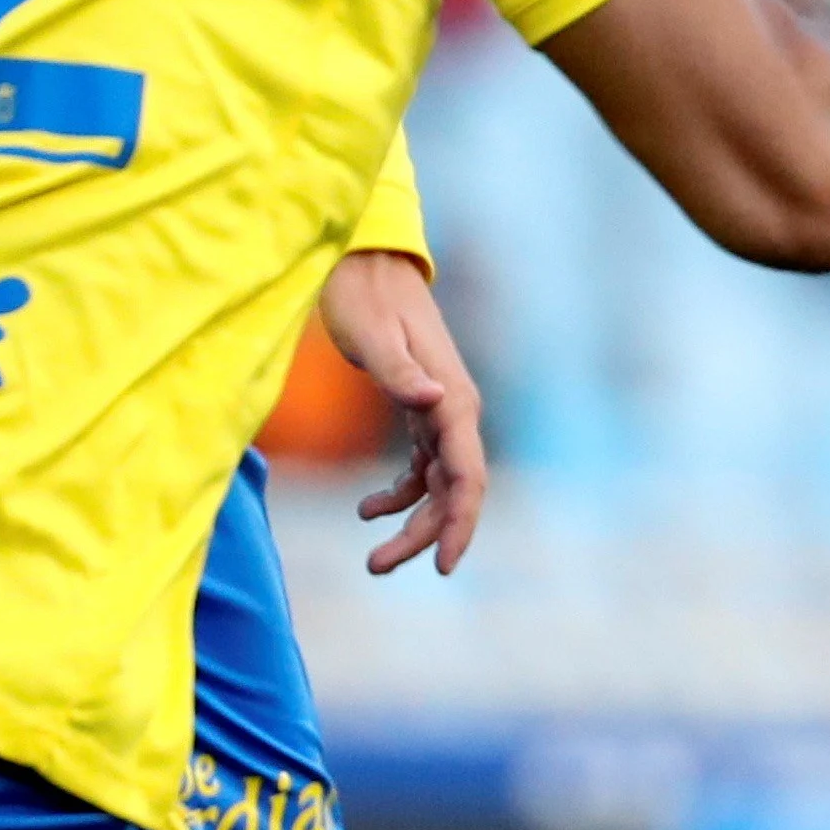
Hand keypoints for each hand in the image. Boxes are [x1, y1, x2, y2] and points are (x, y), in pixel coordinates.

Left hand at [316, 249, 485, 576]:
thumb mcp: (372, 334)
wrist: (364, 262)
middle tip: (377, 567)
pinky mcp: (421, 411)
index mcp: (453, 401)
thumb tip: (436, 402)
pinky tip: (367, 508)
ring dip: (412, 524)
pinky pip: (421, 469)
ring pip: (438, 487)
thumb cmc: (362, 295)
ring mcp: (441, 413)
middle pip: (453, 493)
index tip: (444, 567)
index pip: (467, 478)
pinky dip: (399, 495)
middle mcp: (455, 410)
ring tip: (374, 558)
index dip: (459, 525)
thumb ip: (400, 372)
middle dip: (423, 536)